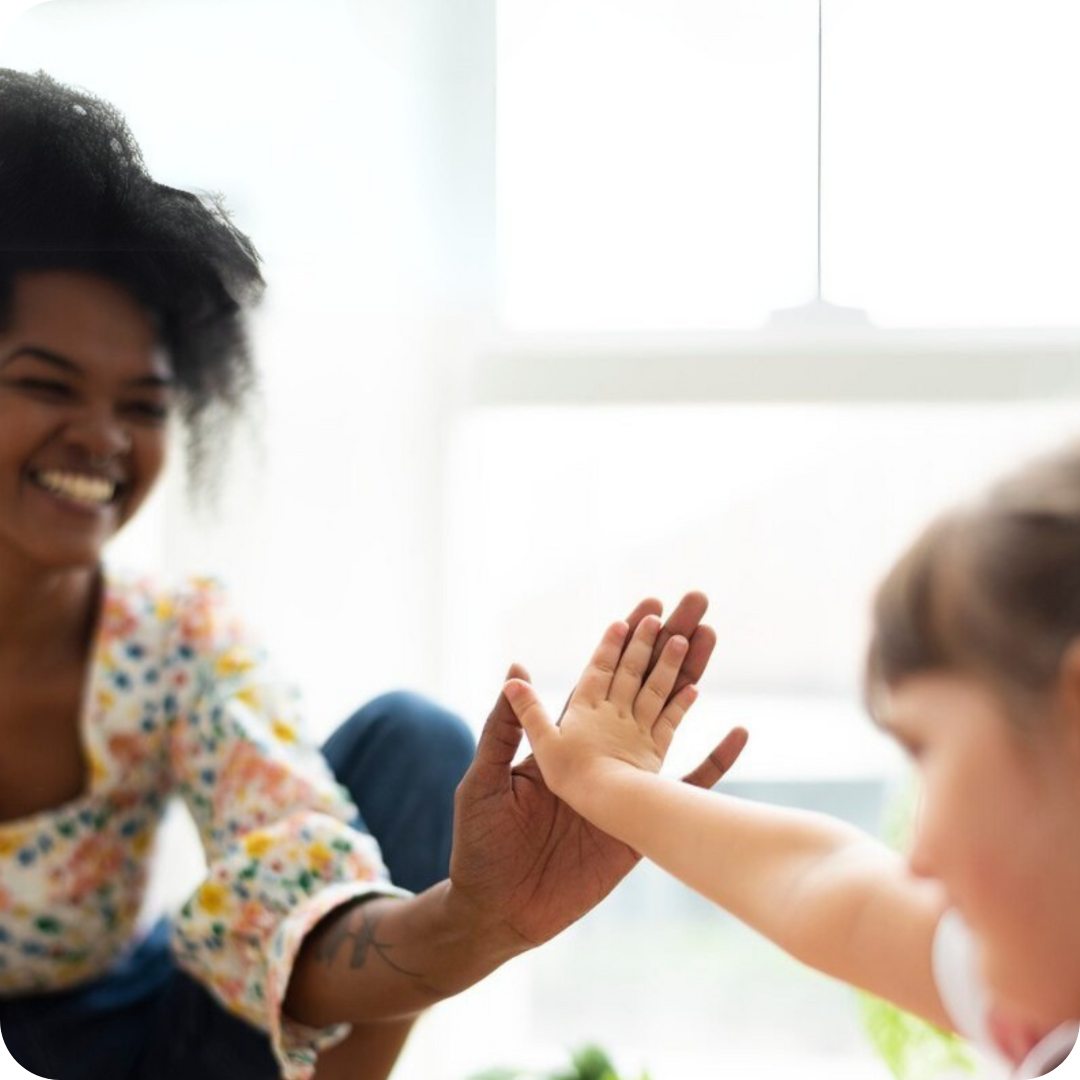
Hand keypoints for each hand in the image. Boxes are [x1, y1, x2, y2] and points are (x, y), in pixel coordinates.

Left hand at [448, 593, 747, 949]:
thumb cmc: (481, 843)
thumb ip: (505, 729)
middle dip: (667, 643)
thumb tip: (516, 672)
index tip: (646, 606)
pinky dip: (716, 763)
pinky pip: (689, 788)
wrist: (500, 909)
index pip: (602, 678)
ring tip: (712, 640)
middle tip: (694, 603)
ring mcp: (627, 784)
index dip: (624, 643)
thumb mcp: (485, 780)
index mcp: (564, 740)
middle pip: (642, 685)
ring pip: (668, 719)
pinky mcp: (643, 822)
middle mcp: (601, 752)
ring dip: (690, 679)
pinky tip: (740, 732)